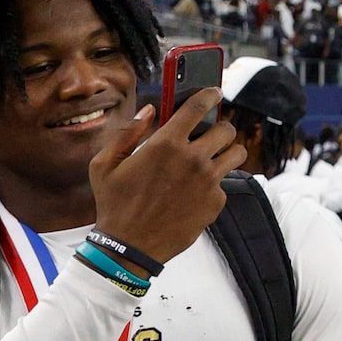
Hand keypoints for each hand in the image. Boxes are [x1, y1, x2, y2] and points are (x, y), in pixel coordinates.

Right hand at [89, 87, 243, 266]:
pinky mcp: (216, 201)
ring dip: (228, 151)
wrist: (128, 247)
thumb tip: (149, 110)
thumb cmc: (114, 204)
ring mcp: (208, 181)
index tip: (215, 93)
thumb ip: (127, 133)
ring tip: (214, 157)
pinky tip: (195, 191)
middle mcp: (192, 158)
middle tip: (209, 135)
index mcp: (166, 144)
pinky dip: (214, 184)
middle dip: (220, 128)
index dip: (211, 94)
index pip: (199, 106)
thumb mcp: (104, 165)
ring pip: (236, 153)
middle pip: (226, 129)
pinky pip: (225, 183)